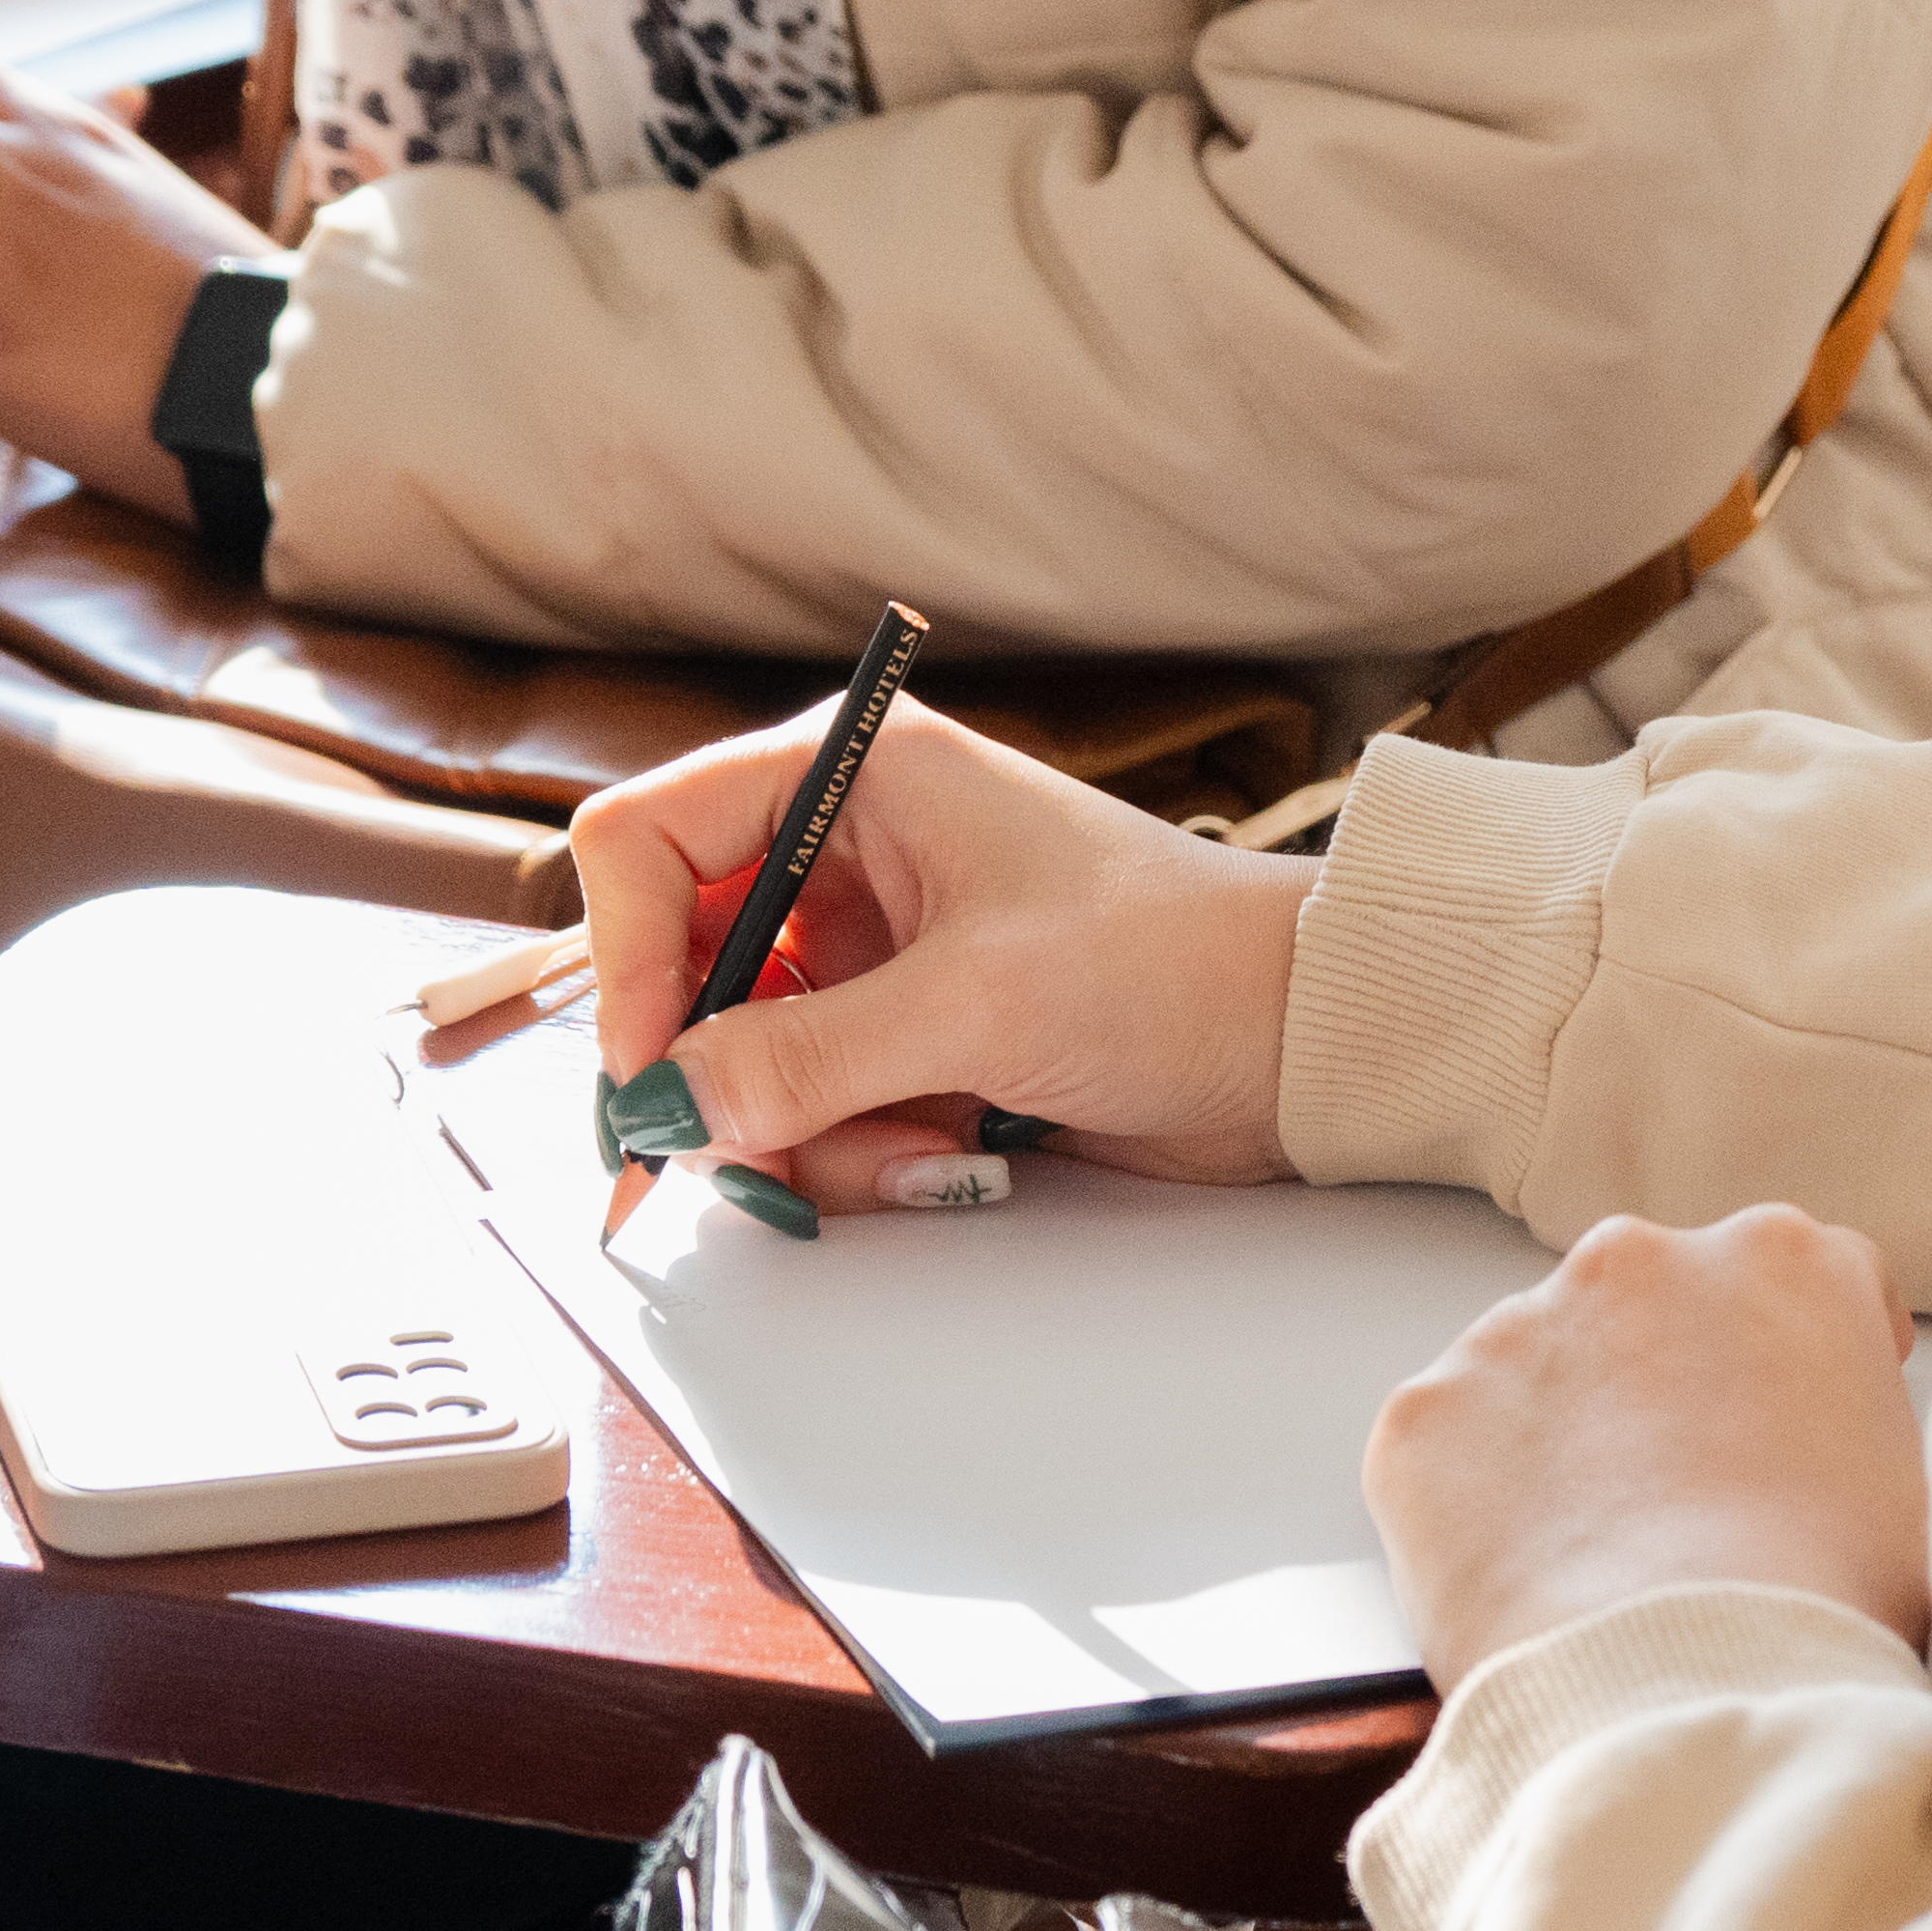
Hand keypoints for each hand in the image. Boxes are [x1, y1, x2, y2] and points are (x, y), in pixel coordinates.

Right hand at [571, 702, 1317, 1212]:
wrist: (1306, 1040)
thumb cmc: (1178, 962)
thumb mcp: (976, 1007)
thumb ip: (807, 1058)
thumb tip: (674, 1103)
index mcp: (855, 775)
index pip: (649, 840)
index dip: (625, 959)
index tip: (654, 1068)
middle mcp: (850, 852)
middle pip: (685, 969)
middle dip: (724, 1076)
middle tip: (760, 1151)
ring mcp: (878, 952)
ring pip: (747, 1060)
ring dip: (810, 1132)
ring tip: (924, 1145)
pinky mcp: (913, 1036)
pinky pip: (817, 1109)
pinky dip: (863, 1153)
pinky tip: (958, 1155)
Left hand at [1366, 1211, 1931, 1694]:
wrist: (1686, 1689)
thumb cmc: (1824, 1605)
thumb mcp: (1918, 1494)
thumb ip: (1869, 1430)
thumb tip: (1840, 1461)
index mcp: (1786, 1263)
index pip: (1801, 1284)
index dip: (1802, 1363)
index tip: (1795, 1427)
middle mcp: (1642, 1261)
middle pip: (1655, 1311)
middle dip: (1668, 1387)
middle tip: (1689, 1507)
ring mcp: (1518, 1329)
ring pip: (1541, 1372)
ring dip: (1564, 1440)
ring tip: (1601, 1560)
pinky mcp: (1425, 1412)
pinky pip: (1451, 1453)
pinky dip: (1474, 1507)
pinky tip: (1526, 1580)